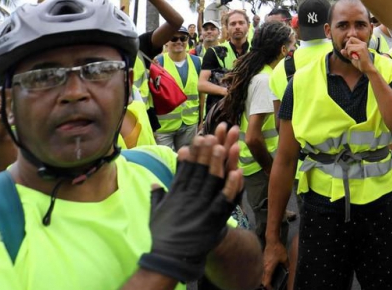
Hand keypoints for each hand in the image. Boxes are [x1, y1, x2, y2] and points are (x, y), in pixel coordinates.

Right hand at [139, 123, 243, 282]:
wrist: (169, 258)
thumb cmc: (163, 235)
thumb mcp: (157, 212)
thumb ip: (157, 196)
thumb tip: (154, 184)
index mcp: (178, 193)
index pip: (187, 168)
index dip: (194, 153)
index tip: (198, 137)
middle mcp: (190, 197)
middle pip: (201, 170)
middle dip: (207, 151)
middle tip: (213, 134)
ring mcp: (202, 207)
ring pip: (213, 181)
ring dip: (219, 163)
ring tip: (225, 145)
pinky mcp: (213, 219)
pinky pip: (225, 200)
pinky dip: (231, 187)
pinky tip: (238, 173)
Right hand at [262, 240, 288, 288]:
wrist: (272, 240)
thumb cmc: (277, 248)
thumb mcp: (285, 258)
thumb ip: (287, 266)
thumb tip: (289, 271)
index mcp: (269, 269)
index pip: (266, 282)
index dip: (269, 288)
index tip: (273, 289)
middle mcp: (264, 268)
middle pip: (262, 281)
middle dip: (267, 285)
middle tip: (272, 286)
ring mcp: (262, 264)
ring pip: (262, 275)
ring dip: (265, 279)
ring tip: (271, 281)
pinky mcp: (263, 261)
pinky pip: (263, 270)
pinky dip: (265, 274)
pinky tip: (270, 273)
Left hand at [341, 37, 371, 71]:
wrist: (367, 68)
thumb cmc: (360, 63)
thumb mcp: (352, 57)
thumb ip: (347, 53)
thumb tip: (341, 50)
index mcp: (362, 44)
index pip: (351, 38)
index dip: (348, 44)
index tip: (349, 51)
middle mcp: (362, 43)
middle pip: (350, 40)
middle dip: (347, 47)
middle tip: (350, 54)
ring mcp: (362, 46)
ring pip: (349, 45)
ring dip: (348, 52)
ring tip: (352, 56)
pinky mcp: (361, 50)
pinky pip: (350, 49)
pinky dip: (349, 53)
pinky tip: (353, 57)